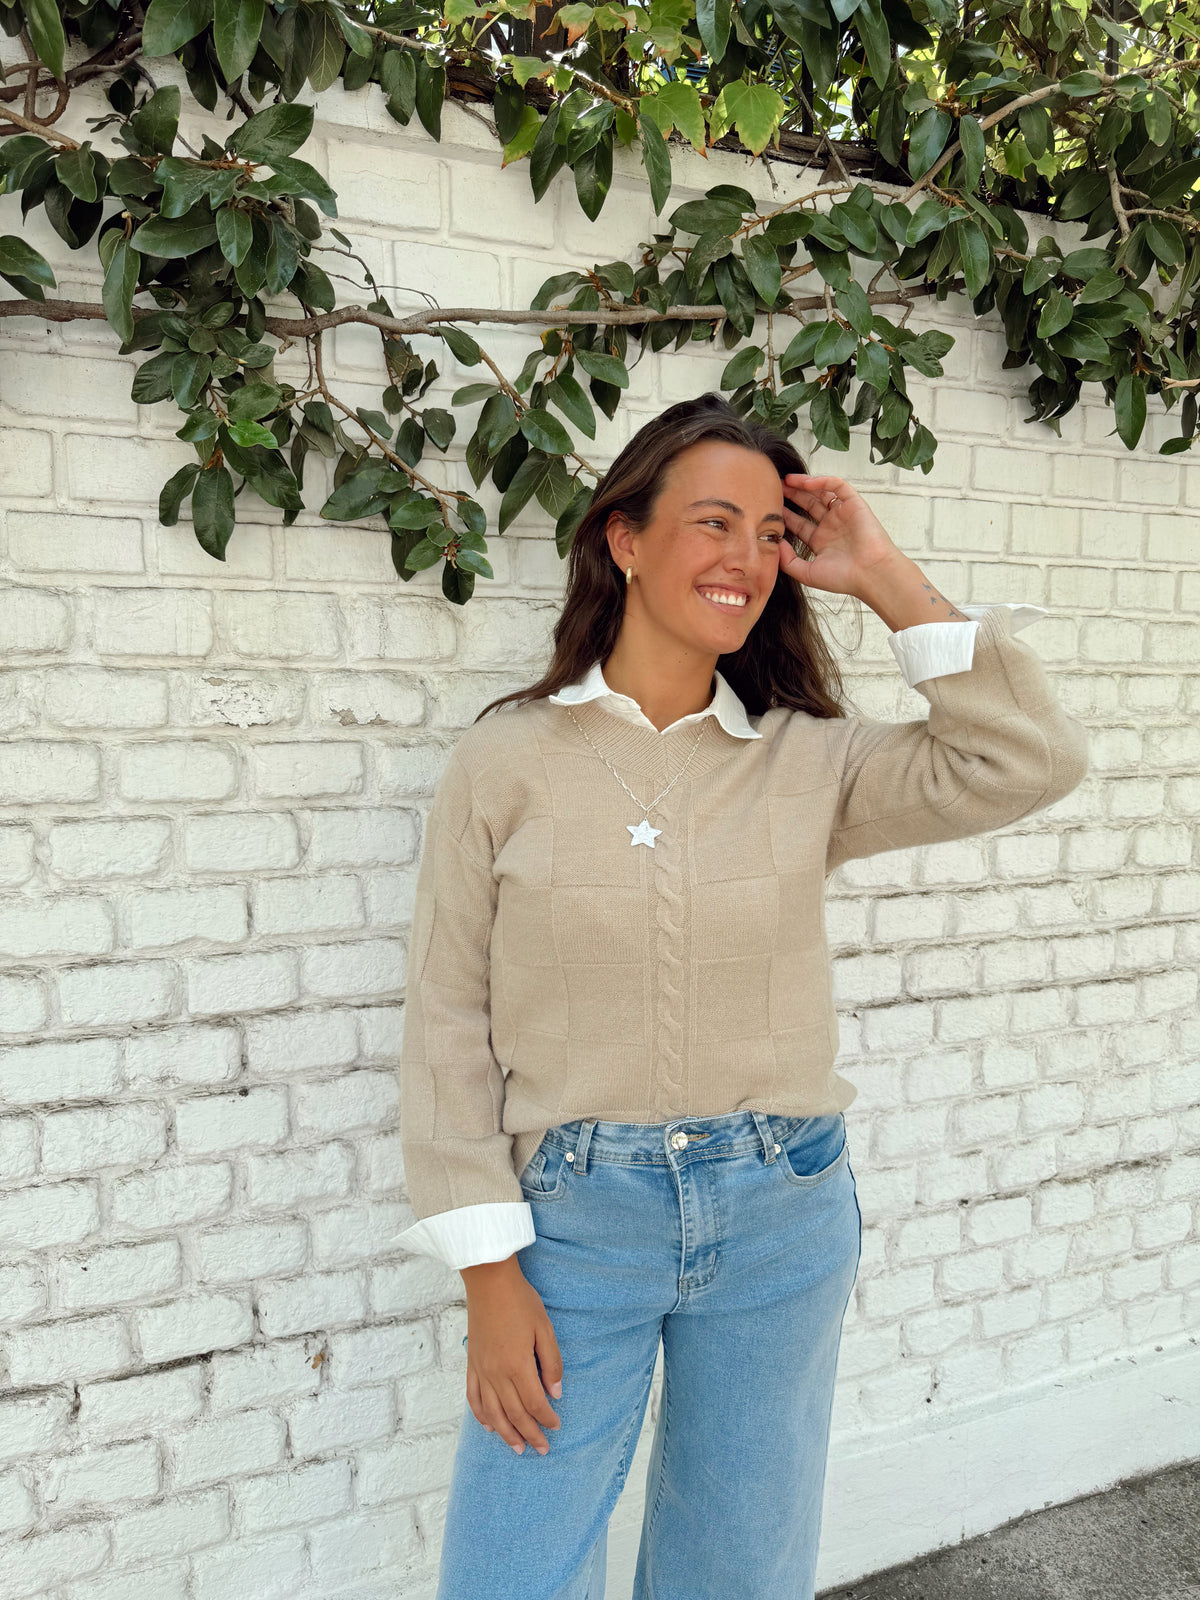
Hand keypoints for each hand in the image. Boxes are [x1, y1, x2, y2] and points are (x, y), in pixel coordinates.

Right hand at [461, 1256, 563, 1455]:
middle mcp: (497, 1374)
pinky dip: (481, 1415)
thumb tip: (555, 1393)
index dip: (547, 1418)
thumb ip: (551, 1363)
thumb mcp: (545, 1329)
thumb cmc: (520, 1301)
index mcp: (517, 1366)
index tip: (557, 1427)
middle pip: (514, 1414)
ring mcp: (481, 1370)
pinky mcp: (472, 1364)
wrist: (489, 1282)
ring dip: (506, 1434)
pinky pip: (473, 1397)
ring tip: (517, 1448)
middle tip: (542, 1450)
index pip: (535, 1403)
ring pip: (492, 1413)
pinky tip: (488, 1426)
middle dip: (530, 1434)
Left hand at [777, 473, 904, 597]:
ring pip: (821, 492)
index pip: (799, 524)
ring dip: (804, 485)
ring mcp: (843, 514)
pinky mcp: (854, 504)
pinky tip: (807, 483)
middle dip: (792, 496)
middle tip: (775, 488)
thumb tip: (774, 543)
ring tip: (787, 480)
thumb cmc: (843, 578)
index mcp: (821, 542)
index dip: (784, 515)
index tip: (769, 508)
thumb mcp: (807, 573)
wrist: (870, 574)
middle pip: (808, 505)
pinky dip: (823, 481)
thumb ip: (788, 561)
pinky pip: (838, 486)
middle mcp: (831, 526)